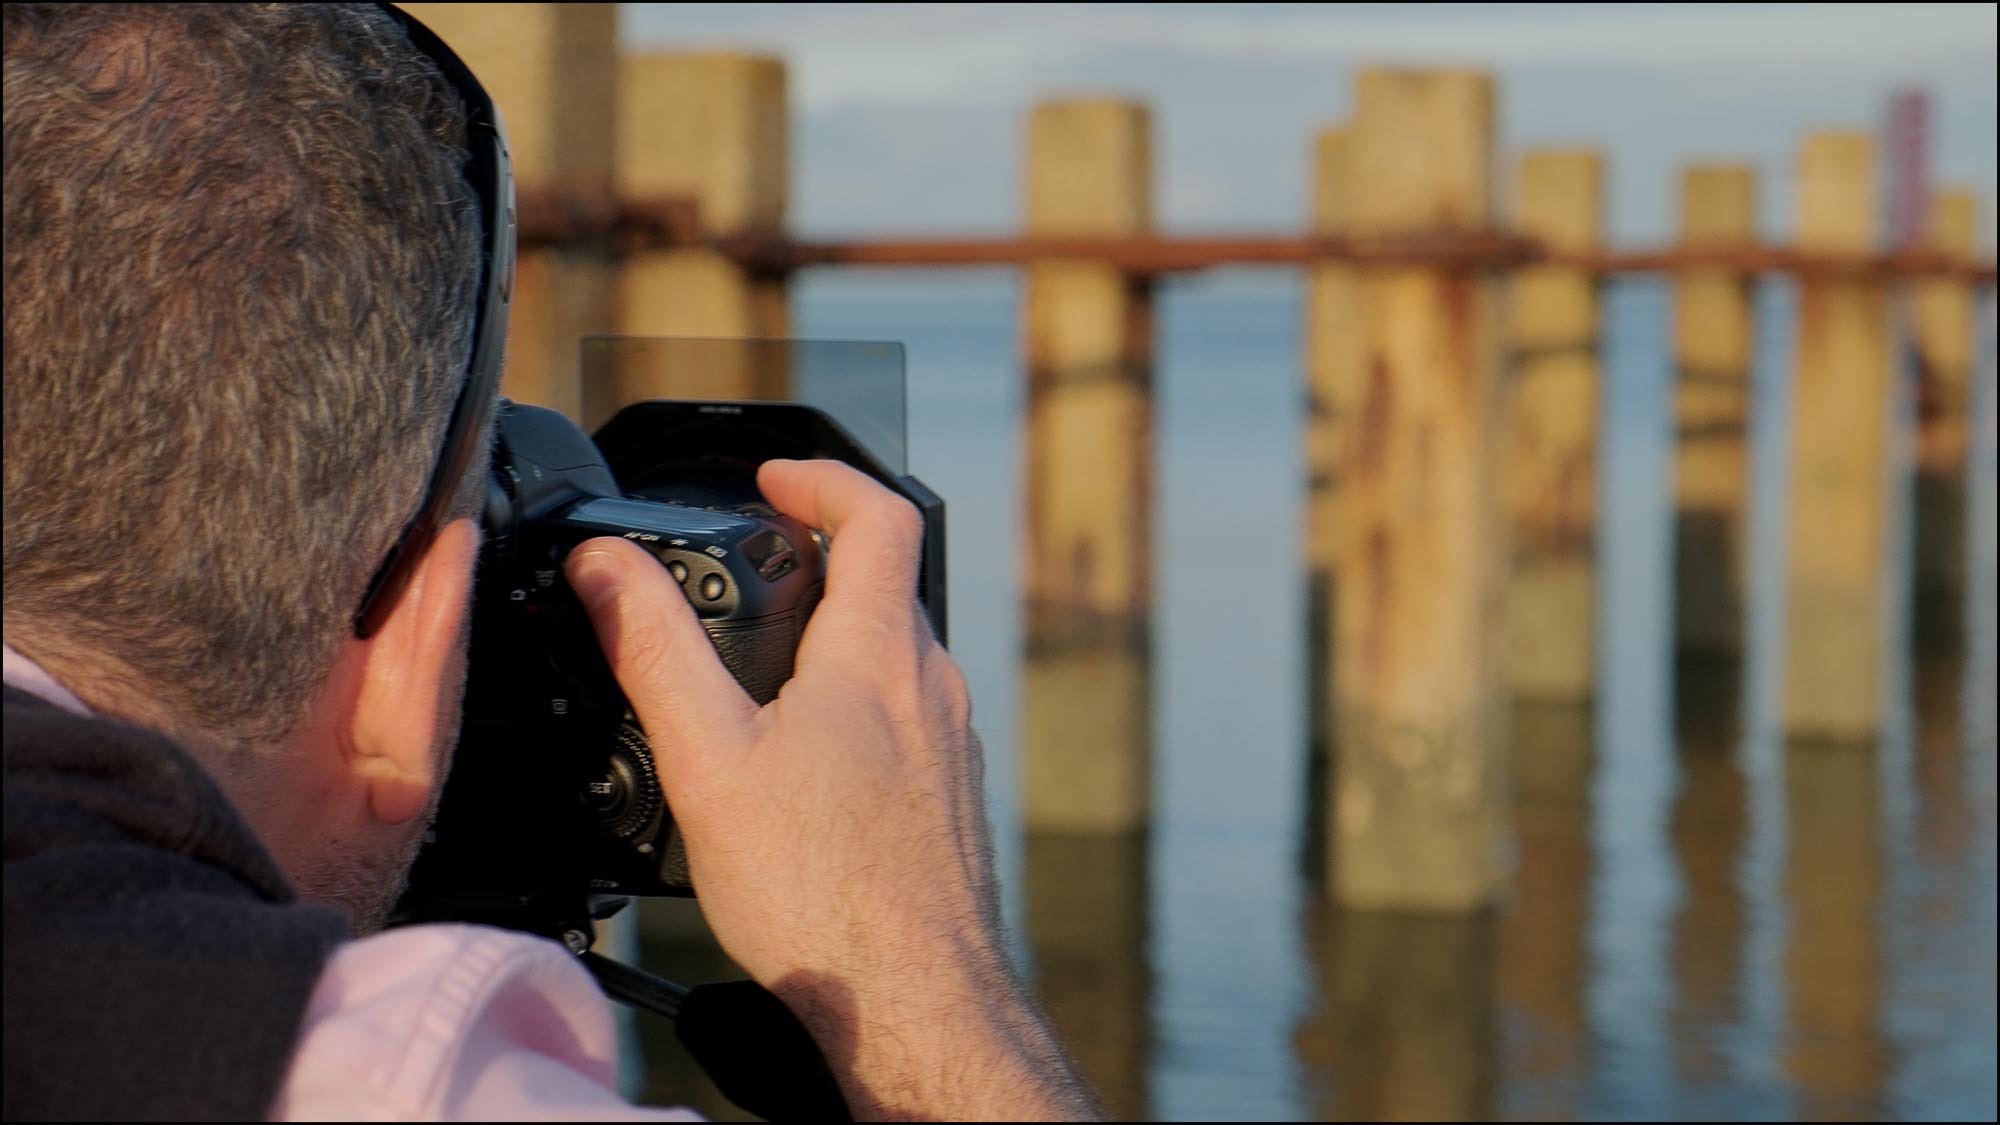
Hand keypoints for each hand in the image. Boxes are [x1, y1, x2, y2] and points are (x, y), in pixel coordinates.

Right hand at [566, 459, 1100, 1121]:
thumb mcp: (708, 760)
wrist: (913, 1005)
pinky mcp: (951, 800)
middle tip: (755, 562)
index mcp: (880, 654)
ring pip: (899, 653)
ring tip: (765, 664)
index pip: (878, 513)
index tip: (771, 479)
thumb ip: (655, 653)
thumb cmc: (823, 896)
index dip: (822, 476)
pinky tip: (804, 763)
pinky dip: (857, 702)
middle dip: (821, 555)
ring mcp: (951, 745)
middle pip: (888, 580)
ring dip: (838, 633)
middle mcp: (932, 687)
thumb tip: (605, 570)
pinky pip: (907, 718)